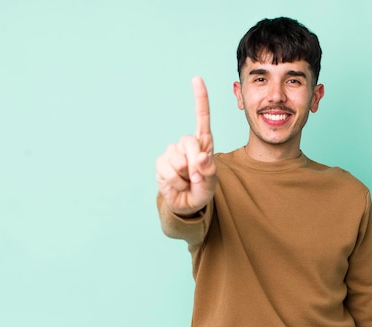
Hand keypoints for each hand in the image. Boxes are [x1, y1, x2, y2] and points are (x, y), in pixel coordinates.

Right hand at [156, 76, 216, 215]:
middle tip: (197, 179)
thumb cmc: (202, 188)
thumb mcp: (211, 181)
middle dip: (194, 164)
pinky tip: (177, 184)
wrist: (187, 203)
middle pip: (188, 142)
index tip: (197, 79)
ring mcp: (172, 152)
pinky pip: (167, 171)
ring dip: (184, 177)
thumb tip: (201, 157)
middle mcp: (186, 144)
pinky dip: (175, 183)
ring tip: (187, 182)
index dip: (200, 98)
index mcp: (203, 143)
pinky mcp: (160, 163)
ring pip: (177, 160)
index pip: (201, 117)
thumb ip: (208, 170)